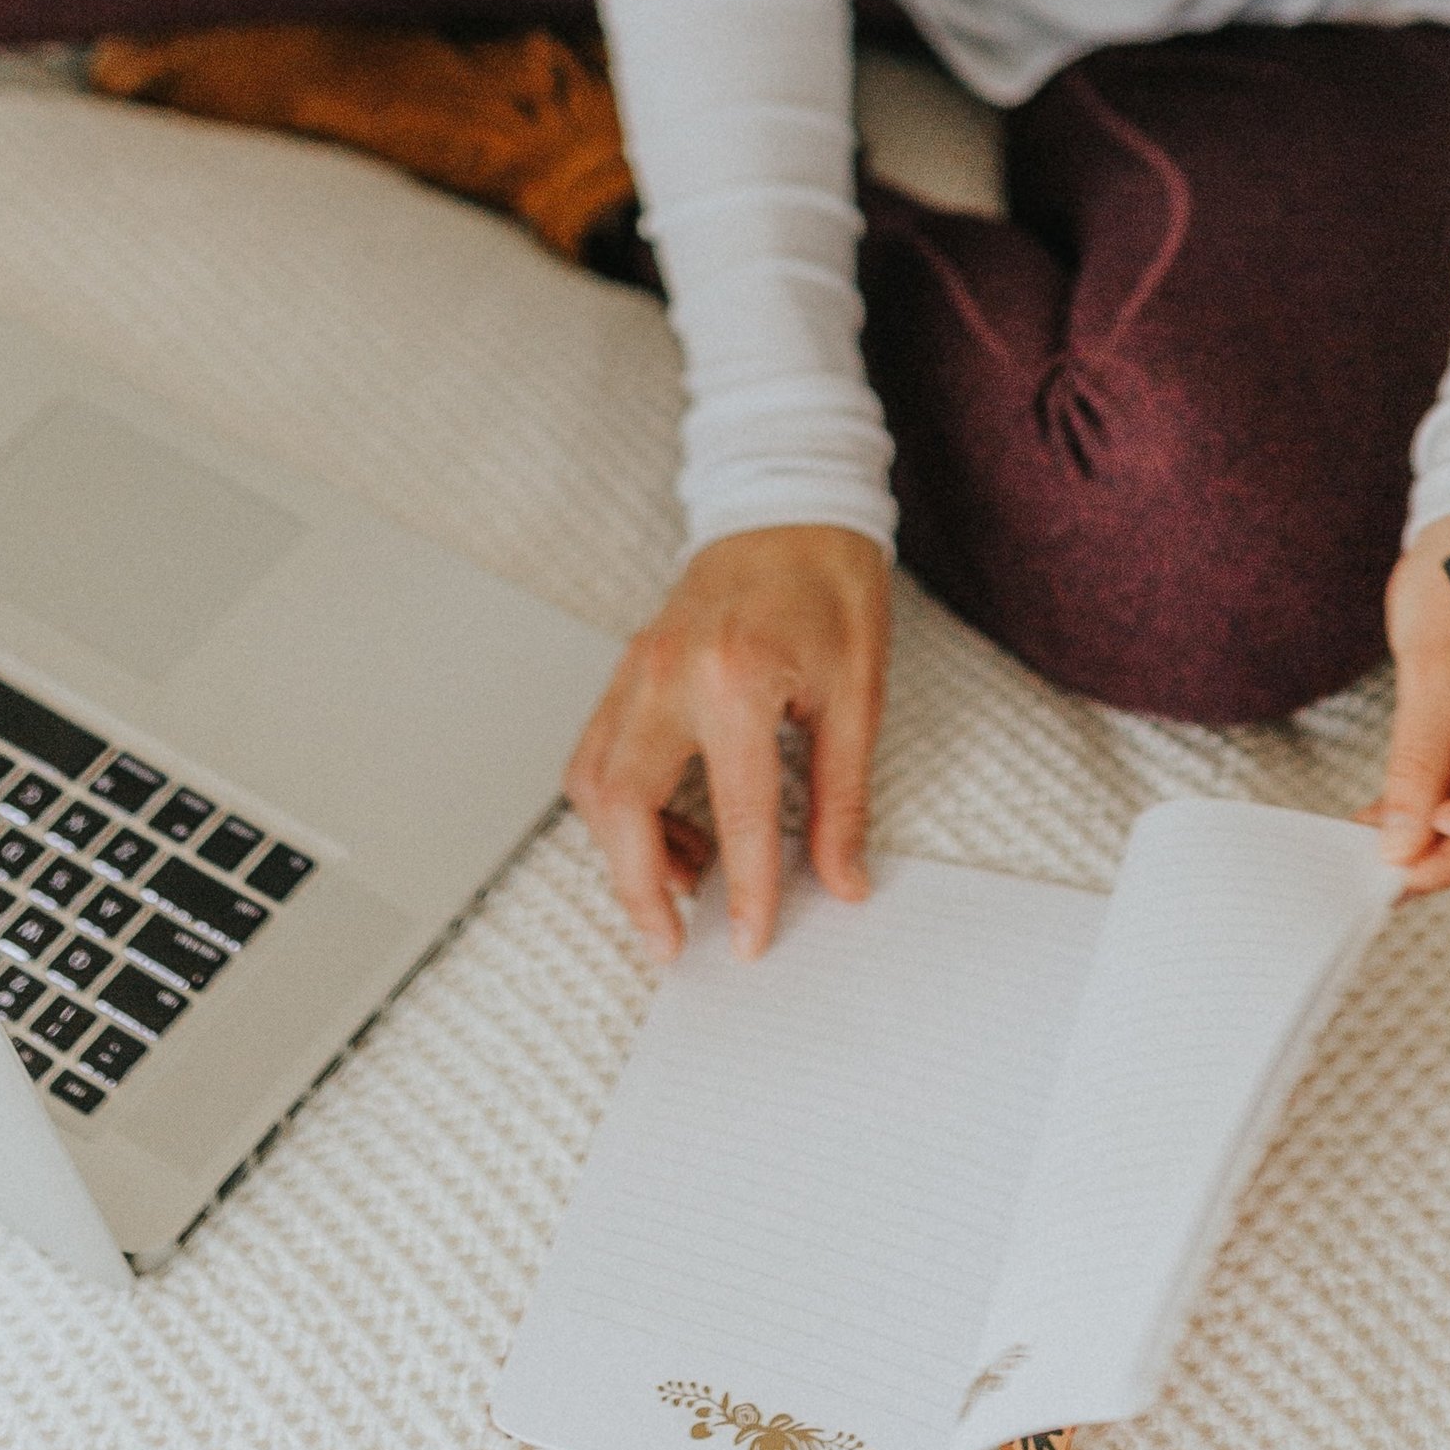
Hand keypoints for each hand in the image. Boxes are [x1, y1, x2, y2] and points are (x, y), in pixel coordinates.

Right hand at [563, 523, 890, 961]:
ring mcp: (636, 668)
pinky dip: (618, 806)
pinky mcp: (627, 667)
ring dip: (623, 850)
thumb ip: (842, 795)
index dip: (745, 891)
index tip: (749, 942)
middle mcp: (669, 675)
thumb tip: (842, 879)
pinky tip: (669, 828)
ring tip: (683, 883)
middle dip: (639, 889)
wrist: (790, 506)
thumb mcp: (857, 694)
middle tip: (673, 943)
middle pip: (622, 806)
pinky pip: (596, 752)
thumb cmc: (830, 585)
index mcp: (737, 680)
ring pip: (592, 784)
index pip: (735, 815)